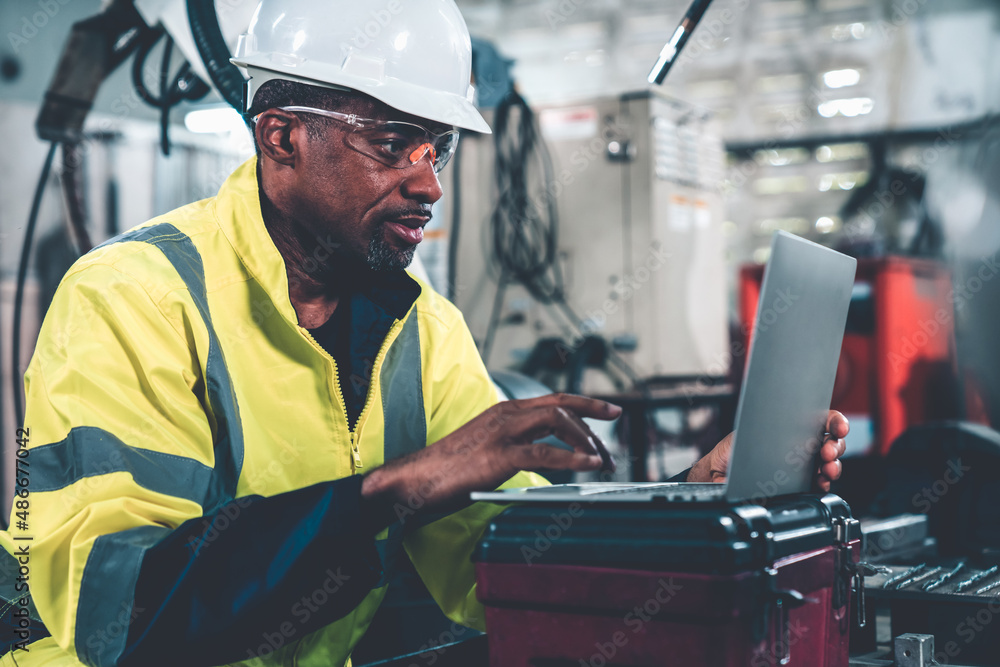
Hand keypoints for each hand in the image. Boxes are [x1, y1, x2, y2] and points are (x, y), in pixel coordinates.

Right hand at [361, 394, 620, 527]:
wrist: (415, 480)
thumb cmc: (447, 470)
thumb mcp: (488, 449)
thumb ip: (514, 445)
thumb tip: (543, 455)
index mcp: (503, 411)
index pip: (553, 399)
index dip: (585, 403)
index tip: (611, 411)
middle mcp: (505, 415)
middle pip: (560, 405)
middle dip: (593, 419)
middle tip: (613, 440)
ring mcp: (502, 433)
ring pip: (556, 421)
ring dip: (585, 439)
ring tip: (601, 459)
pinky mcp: (499, 456)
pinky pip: (545, 452)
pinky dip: (572, 458)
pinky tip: (588, 465)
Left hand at [688, 410, 848, 491]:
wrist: (717, 475)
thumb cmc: (732, 450)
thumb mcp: (746, 433)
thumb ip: (766, 428)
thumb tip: (782, 427)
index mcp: (792, 428)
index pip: (822, 421)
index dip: (835, 422)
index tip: (839, 427)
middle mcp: (801, 447)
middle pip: (832, 443)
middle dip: (836, 446)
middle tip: (827, 451)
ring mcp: (803, 467)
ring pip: (830, 465)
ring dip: (834, 467)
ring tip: (827, 469)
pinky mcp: (799, 487)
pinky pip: (819, 486)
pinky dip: (824, 485)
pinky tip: (821, 483)